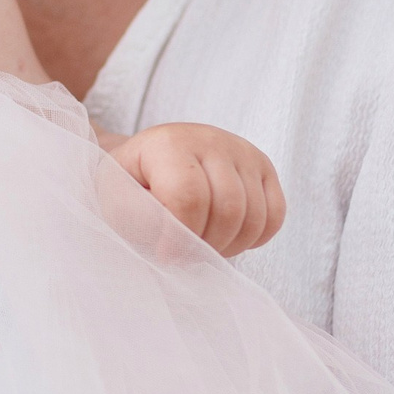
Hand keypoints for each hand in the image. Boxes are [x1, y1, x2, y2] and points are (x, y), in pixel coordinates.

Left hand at [104, 123, 285, 256]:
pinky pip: (275, 214)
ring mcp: (241, 150)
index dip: (180, 237)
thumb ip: (142, 220)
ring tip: (203, 245)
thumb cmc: (129, 187)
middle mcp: (210, 139)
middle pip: (228, 210)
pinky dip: (255, 237)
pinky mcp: (262, 166)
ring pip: (255, 216)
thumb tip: (178, 243)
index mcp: (168, 144)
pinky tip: (228, 237)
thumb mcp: (118, 201)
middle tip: (186, 253)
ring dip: (230, 245)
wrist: (145, 164)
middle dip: (208, 245)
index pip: (189, 197)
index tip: (166, 254)